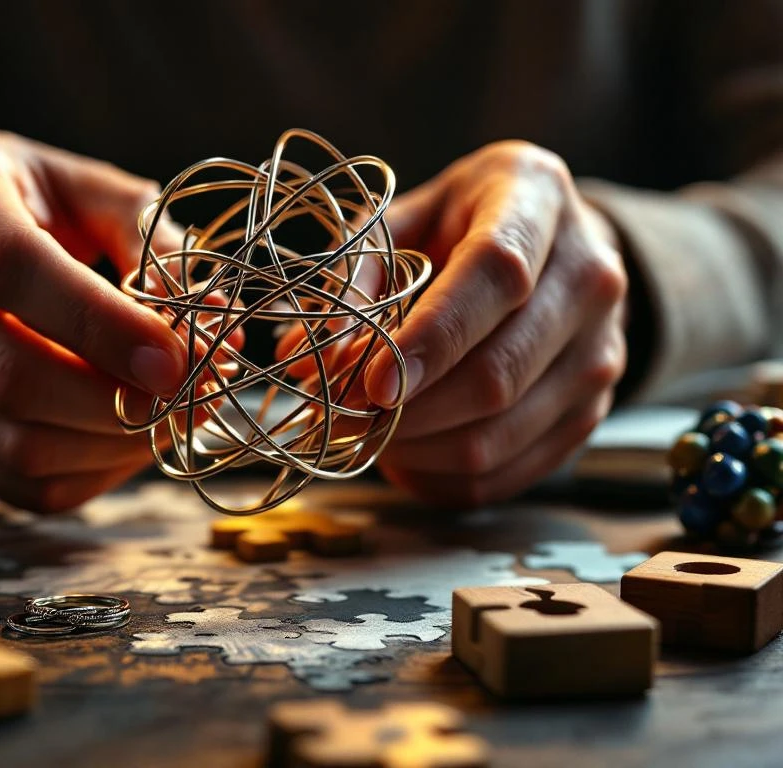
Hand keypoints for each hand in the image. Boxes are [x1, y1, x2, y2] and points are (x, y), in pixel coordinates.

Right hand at [0, 130, 188, 511]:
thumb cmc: (38, 207)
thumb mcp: (95, 191)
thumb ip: (152, 240)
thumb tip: (211, 325)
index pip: (8, 268)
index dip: (100, 325)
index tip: (178, 358)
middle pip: (6, 372)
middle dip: (117, 400)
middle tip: (195, 396)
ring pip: (13, 441)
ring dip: (113, 444)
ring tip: (174, 417)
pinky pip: (14, 483)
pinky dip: (90, 474)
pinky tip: (131, 441)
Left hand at [364, 141, 627, 506]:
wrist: (545, 246)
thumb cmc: (456, 226)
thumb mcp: (399, 222)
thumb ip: (353, 280)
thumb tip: (307, 359)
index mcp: (536, 198)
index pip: (496, 274)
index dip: (431, 337)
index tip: (369, 382)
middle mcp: (590, 275)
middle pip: (499, 372)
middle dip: (407, 410)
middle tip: (342, 417)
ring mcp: (602, 349)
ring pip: (502, 433)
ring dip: (418, 449)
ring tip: (366, 434)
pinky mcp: (592, 409)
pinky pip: (512, 471)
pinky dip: (445, 477)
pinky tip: (405, 455)